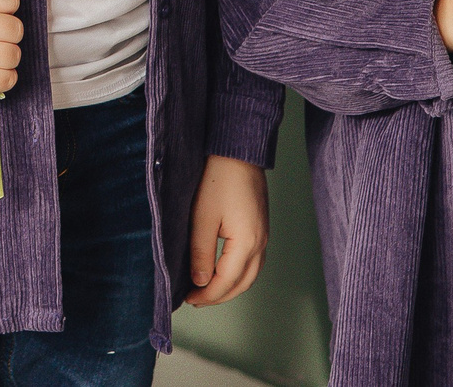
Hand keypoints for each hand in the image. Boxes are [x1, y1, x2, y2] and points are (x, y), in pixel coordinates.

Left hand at [185, 155, 267, 306]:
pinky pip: (253, 262)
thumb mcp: (202, 217)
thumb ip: (201, 252)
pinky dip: (238, 274)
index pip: (226, 282)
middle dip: (218, 296)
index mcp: (247, 243)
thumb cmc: (219, 179)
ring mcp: (264, 236)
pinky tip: (223, 271)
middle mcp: (260, 243)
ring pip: (250, 275)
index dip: (207, 295)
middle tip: (195, 299)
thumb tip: (200, 281)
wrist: (238, 153)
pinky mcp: (261, 229)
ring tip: (206, 289)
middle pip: (242, 284)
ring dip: (229, 286)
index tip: (188, 299)